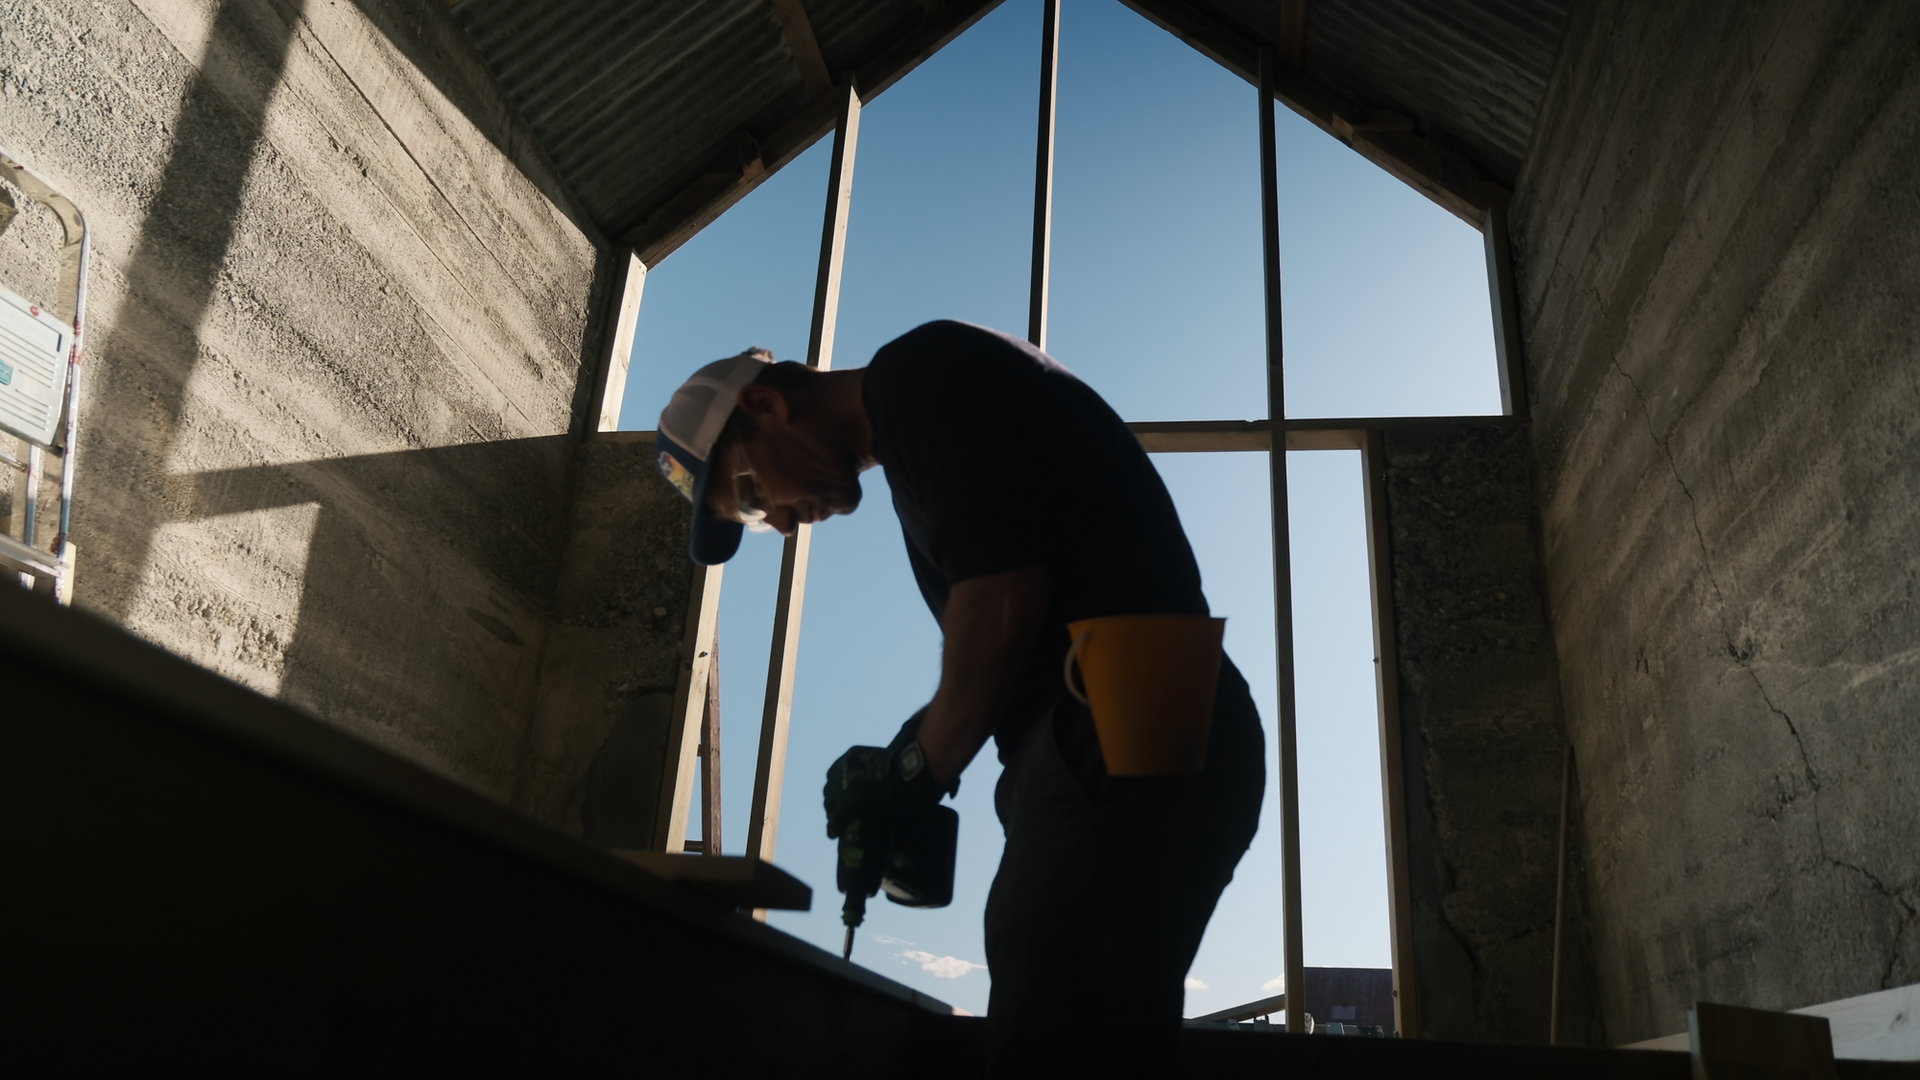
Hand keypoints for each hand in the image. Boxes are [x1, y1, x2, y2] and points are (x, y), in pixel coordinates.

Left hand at [823, 710, 952, 840]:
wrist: (913, 770)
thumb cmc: (910, 760)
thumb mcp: (889, 755)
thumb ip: (883, 760)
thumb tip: (906, 737)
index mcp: (850, 756)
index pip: (833, 774)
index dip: (837, 787)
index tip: (842, 796)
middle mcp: (843, 769)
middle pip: (829, 790)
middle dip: (833, 801)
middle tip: (841, 813)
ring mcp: (845, 786)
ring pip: (830, 805)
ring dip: (833, 814)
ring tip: (839, 825)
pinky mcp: (850, 802)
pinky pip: (836, 818)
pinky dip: (834, 827)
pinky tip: (834, 834)